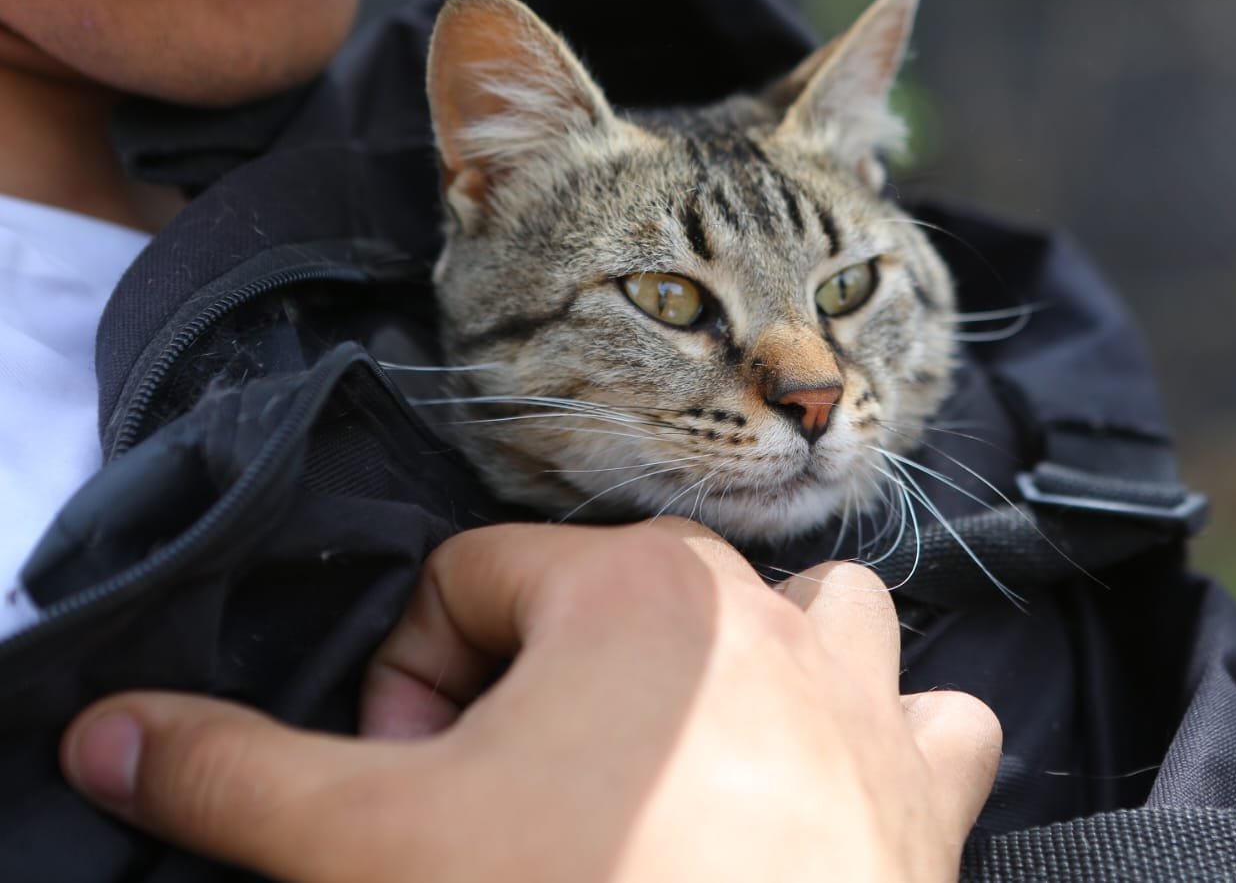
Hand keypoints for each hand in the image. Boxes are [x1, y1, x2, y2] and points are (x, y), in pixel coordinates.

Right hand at [60, 518, 1001, 881]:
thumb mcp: (371, 846)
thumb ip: (235, 776)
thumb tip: (114, 731)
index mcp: (630, 584)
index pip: (468, 582)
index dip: (410, 685)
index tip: (406, 786)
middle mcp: (764, 608)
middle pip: (621, 600)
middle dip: (547, 695)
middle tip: (509, 807)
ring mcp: (863, 692)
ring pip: (808, 620)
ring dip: (747, 674)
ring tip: (684, 762)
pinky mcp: (926, 783)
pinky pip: (930, 721)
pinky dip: (886, 747)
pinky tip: (830, 799)